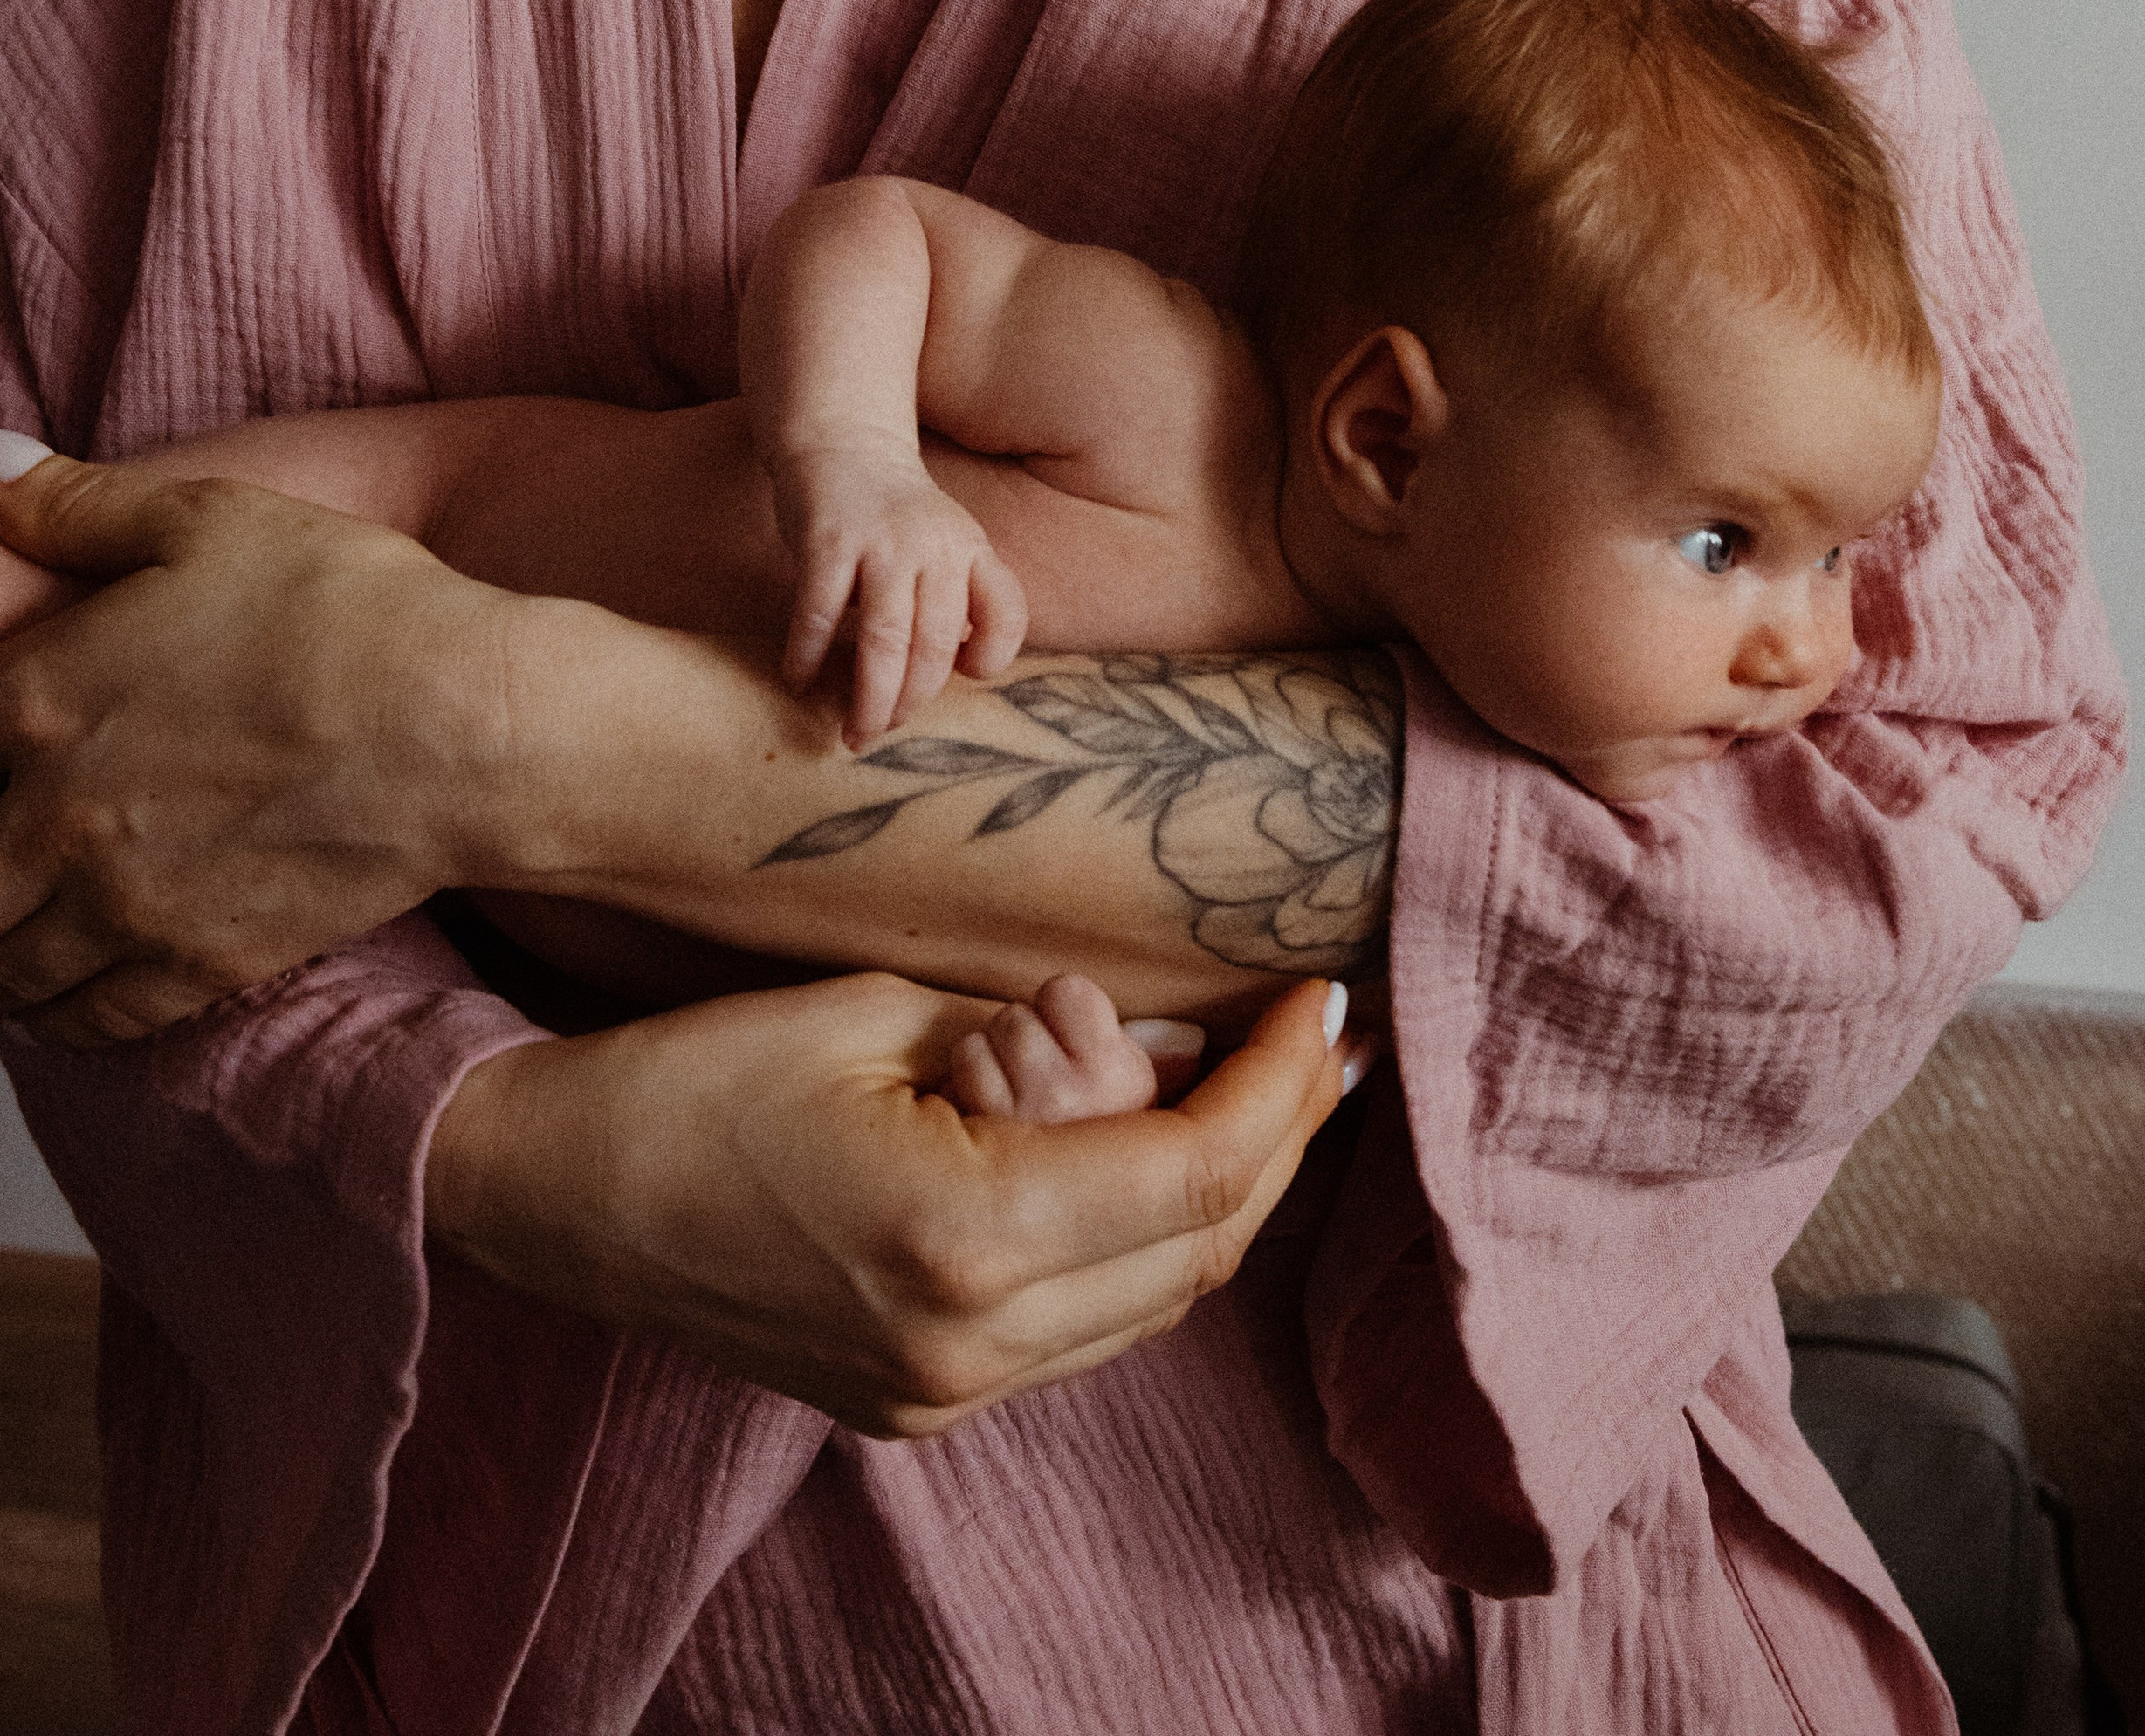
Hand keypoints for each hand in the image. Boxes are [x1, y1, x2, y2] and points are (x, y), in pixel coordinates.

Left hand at [0, 449, 547, 1044]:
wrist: (461, 725)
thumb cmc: (348, 611)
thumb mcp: (210, 516)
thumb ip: (76, 504)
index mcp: (35, 699)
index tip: (9, 753)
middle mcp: (52, 816)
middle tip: (20, 835)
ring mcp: (118, 905)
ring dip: (2, 937)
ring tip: (28, 911)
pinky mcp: (189, 969)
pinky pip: (75, 1021)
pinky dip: (56, 1009)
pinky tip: (71, 975)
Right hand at [428, 968, 1352, 1434]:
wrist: (553, 1194)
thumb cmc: (699, 1075)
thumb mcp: (880, 1016)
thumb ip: (1040, 1039)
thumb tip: (1174, 1054)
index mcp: (962, 1239)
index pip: (1193, 1175)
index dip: (1282, 1088)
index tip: (1326, 1006)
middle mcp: (967, 1349)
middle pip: (1196, 1254)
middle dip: (1280, 1141)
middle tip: (1327, 1043)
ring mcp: (940, 1395)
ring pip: (1150, 1303)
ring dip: (1219, 1196)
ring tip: (1268, 1087)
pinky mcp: (914, 1403)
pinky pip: (1079, 1326)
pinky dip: (1137, 1238)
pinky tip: (1151, 1149)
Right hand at [772, 440, 1029, 745]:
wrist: (842, 436)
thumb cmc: (891, 514)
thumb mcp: (943, 542)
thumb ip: (949, 598)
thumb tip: (929, 684)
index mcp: (971, 548)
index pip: (1006, 611)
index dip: (992, 655)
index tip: (964, 676)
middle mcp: (935, 545)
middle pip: (936, 645)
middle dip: (911, 703)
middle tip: (882, 732)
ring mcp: (882, 542)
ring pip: (884, 641)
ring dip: (869, 698)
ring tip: (853, 731)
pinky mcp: (828, 540)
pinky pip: (818, 613)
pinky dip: (807, 656)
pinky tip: (798, 680)